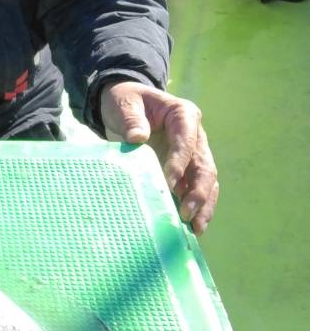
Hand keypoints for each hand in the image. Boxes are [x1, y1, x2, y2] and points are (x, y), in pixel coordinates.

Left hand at [99, 81, 218, 234]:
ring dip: (203, 206)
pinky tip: (190, 228)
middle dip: (198, 192)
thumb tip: (137, 138)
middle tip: (186, 213)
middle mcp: (195, 136)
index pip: (186, 141)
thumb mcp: (123, 103)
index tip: (168, 183)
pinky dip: (196, 208)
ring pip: (207, 182)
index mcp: (183, 115)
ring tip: (195, 229)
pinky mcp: (186, 170)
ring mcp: (193, 154)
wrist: (125, 106)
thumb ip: (130, 119)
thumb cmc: (125, 102)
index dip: (180, 162)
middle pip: (204, 166)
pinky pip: (196, 190)